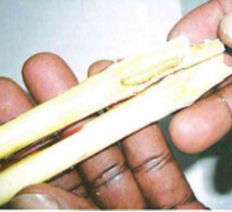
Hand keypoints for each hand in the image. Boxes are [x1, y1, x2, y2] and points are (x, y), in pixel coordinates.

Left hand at [0, 54, 204, 208]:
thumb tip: (28, 195)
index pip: (43, 180)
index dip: (26, 139)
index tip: (10, 99)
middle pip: (80, 158)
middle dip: (63, 110)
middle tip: (45, 71)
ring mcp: (143, 209)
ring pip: (120, 155)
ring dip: (108, 112)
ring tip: (92, 71)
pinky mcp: (177, 204)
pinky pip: (160, 167)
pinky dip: (149, 134)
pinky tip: (135, 101)